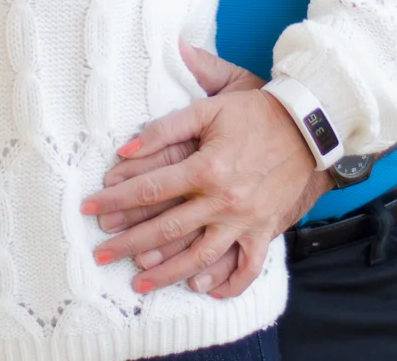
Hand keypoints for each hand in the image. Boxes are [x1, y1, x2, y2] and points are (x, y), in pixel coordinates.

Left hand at [82, 43, 327, 297]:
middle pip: (167, 228)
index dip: (116, 199)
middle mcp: (223, 200)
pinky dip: (228, 283)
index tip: (89, 208)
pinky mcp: (264, 230)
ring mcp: (245, 220)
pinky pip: (247, 267)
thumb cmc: (255, 112)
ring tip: (138, 284)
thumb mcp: (210, 106)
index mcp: (206, 167)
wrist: (307, 126)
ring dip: (167, 273)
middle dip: (129, 243)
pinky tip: (203, 290)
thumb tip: (126, 145)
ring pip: (201, 257)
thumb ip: (166, 125)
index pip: (150, 188)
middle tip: (100, 253)